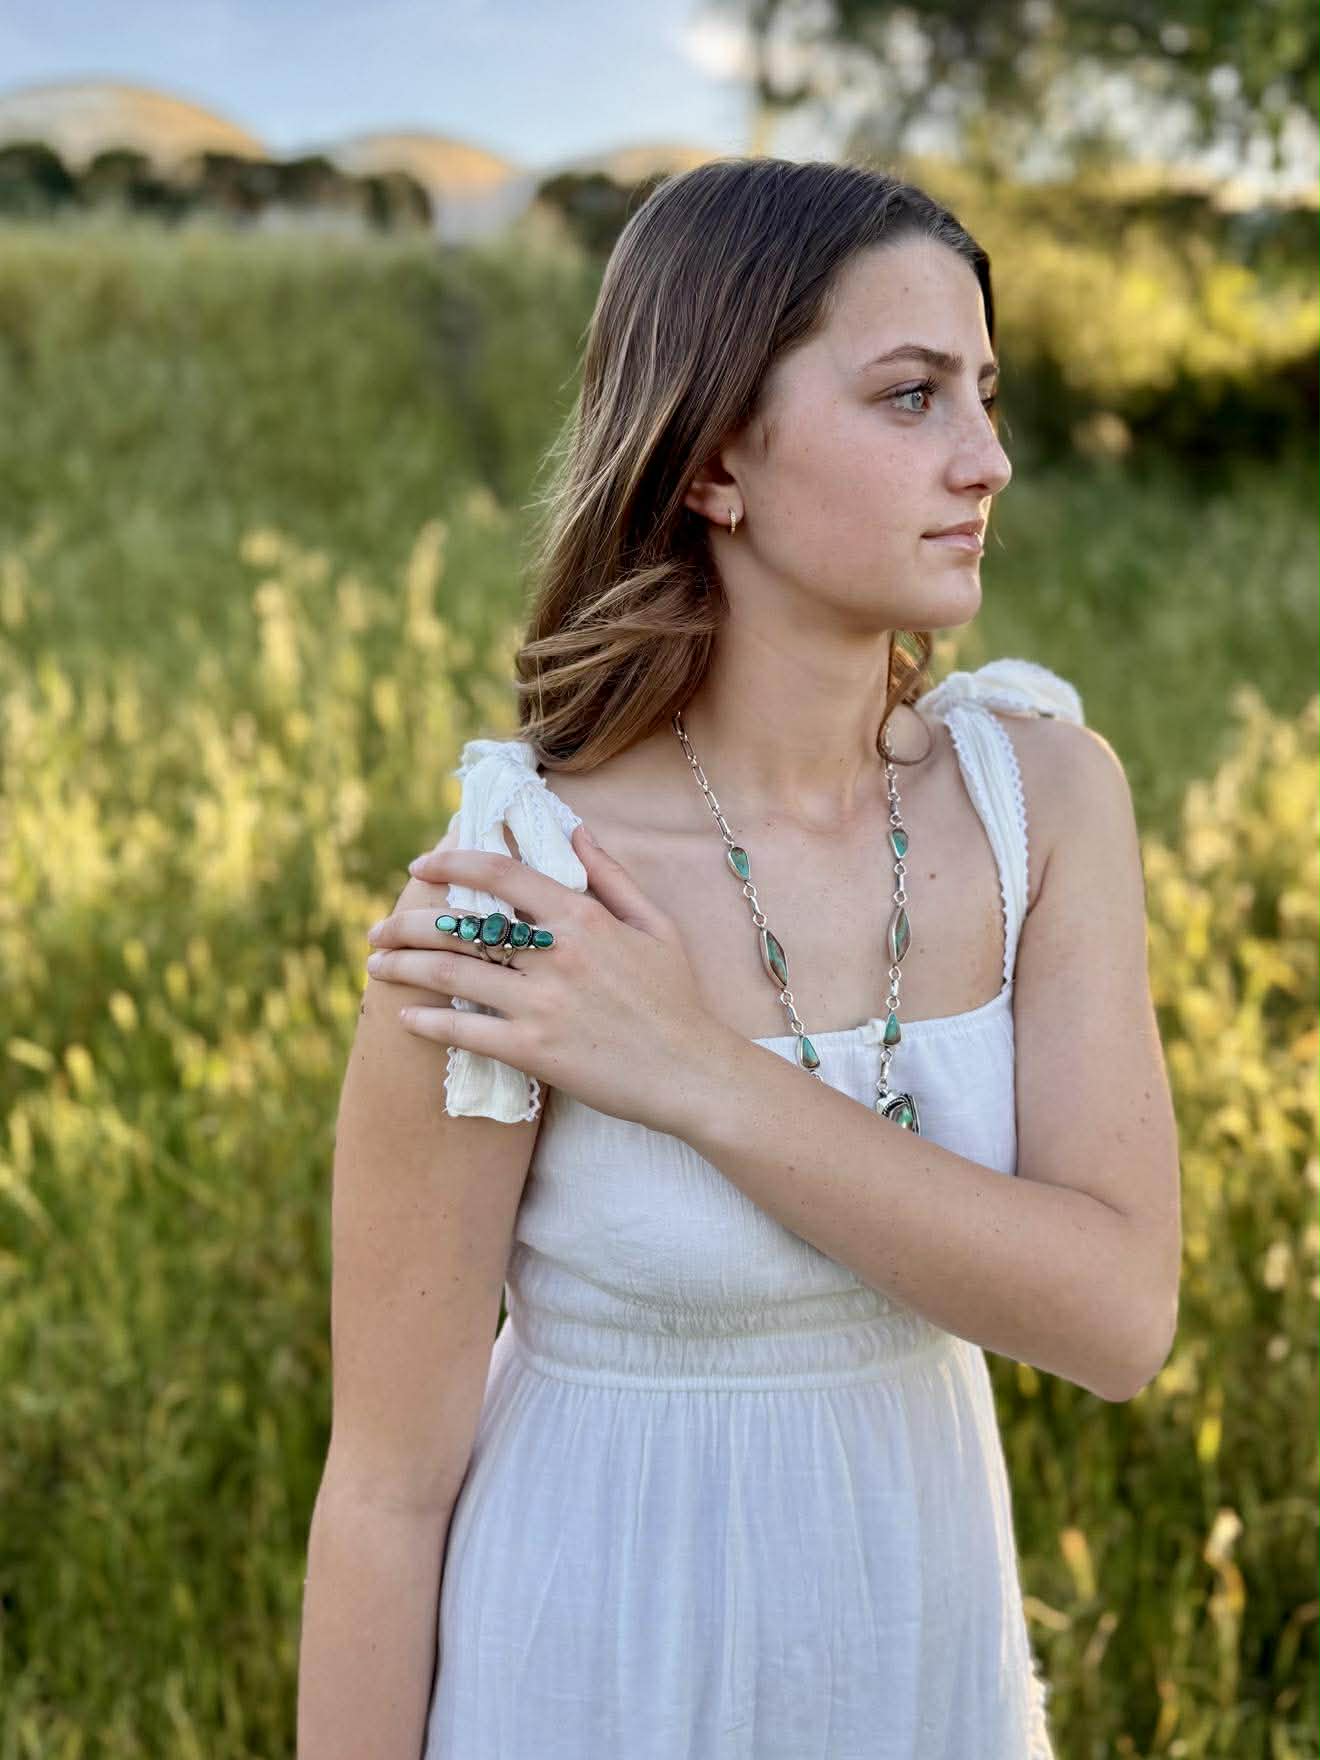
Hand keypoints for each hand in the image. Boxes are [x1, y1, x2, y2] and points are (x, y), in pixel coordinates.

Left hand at [365, 823, 724, 1133]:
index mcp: (581, 917)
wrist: (692, 1072)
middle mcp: (556, 954)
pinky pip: (465, 1032)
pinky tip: (405, 1019)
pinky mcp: (534, 1051)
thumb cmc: (677, 998)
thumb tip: (575, 830)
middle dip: (407, 923)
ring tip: (376, 965)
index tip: (420, 867)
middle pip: (460, 926)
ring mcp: (542, 1004)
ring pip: (451, 975)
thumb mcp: (654, 924)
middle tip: (379, 929)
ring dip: (402, 967)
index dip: (450, 862)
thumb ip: (610, 876)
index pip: (499, 874)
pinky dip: (428, 1024)